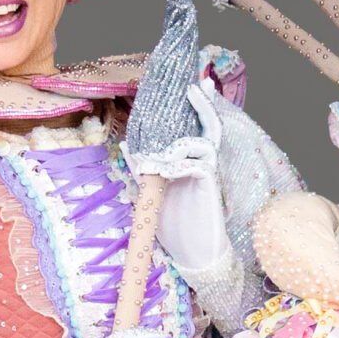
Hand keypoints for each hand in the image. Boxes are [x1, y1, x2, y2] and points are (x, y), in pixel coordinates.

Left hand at [132, 86, 233, 282]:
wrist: (193, 252)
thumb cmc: (175, 223)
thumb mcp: (152, 189)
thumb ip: (144, 166)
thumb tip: (128, 144)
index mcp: (191, 161)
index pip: (195, 127)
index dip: (197, 106)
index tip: (192, 85)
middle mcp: (203, 163)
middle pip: (210, 125)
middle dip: (203, 105)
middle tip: (194, 86)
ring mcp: (209, 173)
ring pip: (203, 142)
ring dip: (180, 144)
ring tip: (162, 158)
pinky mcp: (210, 184)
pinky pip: (200, 163)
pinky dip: (180, 163)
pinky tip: (167, 171)